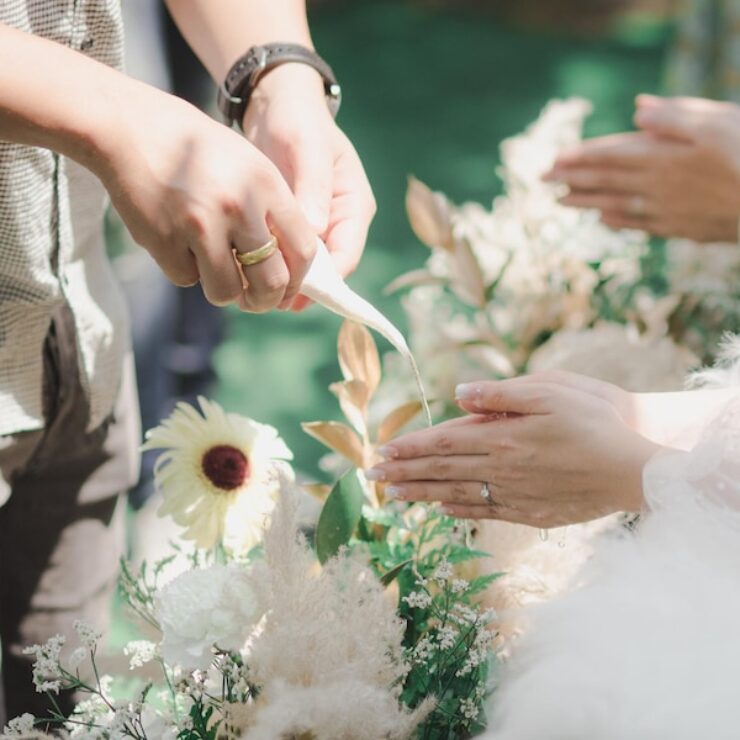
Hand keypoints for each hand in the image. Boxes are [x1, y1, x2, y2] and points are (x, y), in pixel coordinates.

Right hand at [96, 87, 315, 312]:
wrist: (128, 128)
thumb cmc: (196, 150)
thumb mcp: (247, 165)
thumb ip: (272, 210)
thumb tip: (289, 268)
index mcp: (265, 184)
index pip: (303, 250)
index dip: (299, 280)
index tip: (289, 288)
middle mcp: (238, 205)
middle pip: (270, 282)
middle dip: (265, 301)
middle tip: (256, 300)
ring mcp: (200, 225)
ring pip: (227, 292)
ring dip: (224, 290)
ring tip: (215, 269)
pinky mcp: (164, 240)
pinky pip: (187, 278)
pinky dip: (186, 269)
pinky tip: (178, 241)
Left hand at [243, 65, 375, 308]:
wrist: (276, 105)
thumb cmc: (298, 121)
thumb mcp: (307, 149)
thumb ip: (313, 188)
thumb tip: (315, 230)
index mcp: (354, 207)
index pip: (346, 257)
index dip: (324, 282)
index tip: (292, 294)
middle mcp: (339, 223)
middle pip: (326, 271)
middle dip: (297, 287)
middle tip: (264, 299)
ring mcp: (317, 226)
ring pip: (303, 267)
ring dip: (280, 279)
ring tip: (250, 290)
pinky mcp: (293, 225)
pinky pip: (284, 254)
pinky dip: (267, 264)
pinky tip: (244, 272)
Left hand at [366, 376, 660, 526]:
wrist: (633, 469)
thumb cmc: (595, 422)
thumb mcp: (550, 392)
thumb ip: (500, 394)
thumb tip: (457, 394)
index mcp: (502, 436)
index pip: (443, 442)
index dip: (410, 447)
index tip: (381, 451)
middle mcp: (501, 468)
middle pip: (442, 470)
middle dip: (404, 472)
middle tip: (372, 477)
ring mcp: (514, 494)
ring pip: (456, 494)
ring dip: (421, 493)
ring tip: (393, 496)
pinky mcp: (530, 512)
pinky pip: (484, 512)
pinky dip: (458, 510)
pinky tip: (442, 510)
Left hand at [545, 96, 739, 241]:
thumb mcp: (717, 123)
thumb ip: (675, 116)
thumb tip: (638, 109)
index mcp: (662, 157)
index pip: (611, 155)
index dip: (580, 157)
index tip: (553, 159)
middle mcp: (657, 185)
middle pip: (605, 181)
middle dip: (570, 180)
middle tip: (540, 181)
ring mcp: (666, 210)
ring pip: (615, 205)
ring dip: (585, 202)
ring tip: (559, 202)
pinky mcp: (681, 228)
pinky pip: (639, 224)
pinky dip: (618, 221)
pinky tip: (603, 220)